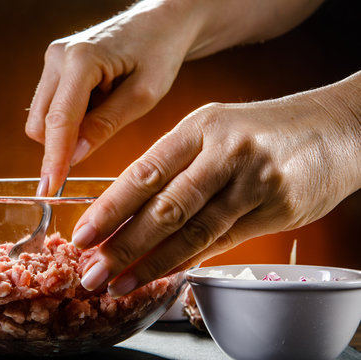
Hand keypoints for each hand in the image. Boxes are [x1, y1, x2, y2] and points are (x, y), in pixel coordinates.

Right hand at [25, 0, 323, 195]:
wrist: (161, 21)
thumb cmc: (160, 52)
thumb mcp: (143, 95)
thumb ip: (105, 125)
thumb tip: (72, 156)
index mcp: (80, 60)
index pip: (59, 121)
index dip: (54, 159)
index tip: (50, 190)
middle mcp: (58, 56)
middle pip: (40, 123)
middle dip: (60, 146)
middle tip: (97, 146)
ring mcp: (54, 59)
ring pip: (41, 116)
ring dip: (66, 132)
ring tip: (107, 114)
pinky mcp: (56, 65)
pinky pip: (51, 106)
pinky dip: (70, 119)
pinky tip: (99, 106)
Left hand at [72, 71, 360, 296]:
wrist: (334, 129)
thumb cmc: (261, 132)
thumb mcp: (214, 132)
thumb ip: (177, 169)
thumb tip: (131, 212)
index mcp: (198, 127)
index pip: (144, 173)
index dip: (110, 208)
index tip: (82, 234)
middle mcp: (224, 151)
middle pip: (164, 207)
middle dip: (123, 246)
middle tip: (92, 273)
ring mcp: (253, 180)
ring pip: (192, 231)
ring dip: (152, 263)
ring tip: (121, 284)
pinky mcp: (276, 206)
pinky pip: (223, 241)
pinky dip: (190, 261)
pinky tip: (164, 276)